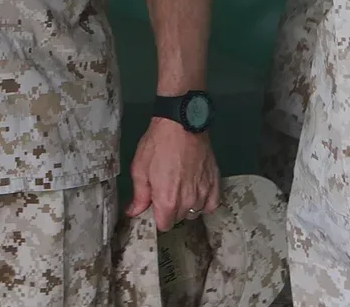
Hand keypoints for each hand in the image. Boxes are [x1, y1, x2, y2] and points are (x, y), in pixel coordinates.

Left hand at [126, 117, 219, 231]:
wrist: (181, 123)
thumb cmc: (157, 144)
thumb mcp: (140, 168)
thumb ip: (139, 195)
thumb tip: (134, 213)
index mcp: (167, 201)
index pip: (164, 226)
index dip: (157, 217)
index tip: (154, 206)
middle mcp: (188, 202)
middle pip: (178, 219)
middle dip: (170, 210)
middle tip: (165, 191)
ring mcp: (204, 193)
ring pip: (194, 212)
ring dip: (186, 205)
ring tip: (180, 188)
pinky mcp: (215, 182)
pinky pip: (211, 204)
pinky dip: (204, 202)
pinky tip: (197, 192)